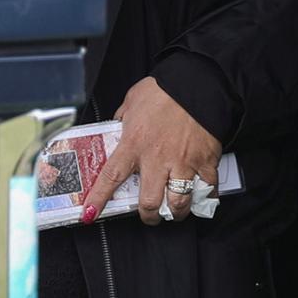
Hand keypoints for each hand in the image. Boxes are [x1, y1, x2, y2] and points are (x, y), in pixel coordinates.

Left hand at [98, 76, 222, 225]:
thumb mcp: (132, 102)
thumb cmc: (164, 90)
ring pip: (178, 203)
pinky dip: (205, 196)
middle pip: (149, 202)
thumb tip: (117, 128)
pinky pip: (207, 189)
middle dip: (148, 215)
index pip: (110, 177)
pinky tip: (201, 196)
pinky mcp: (205, 161)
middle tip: (149, 214)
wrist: (198, 82)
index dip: (99, 199)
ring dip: (175, 212)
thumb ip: (122, 119)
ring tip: (174, 211)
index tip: (90, 213)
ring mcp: (182, 162)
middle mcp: (157, 158)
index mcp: (134, 144)